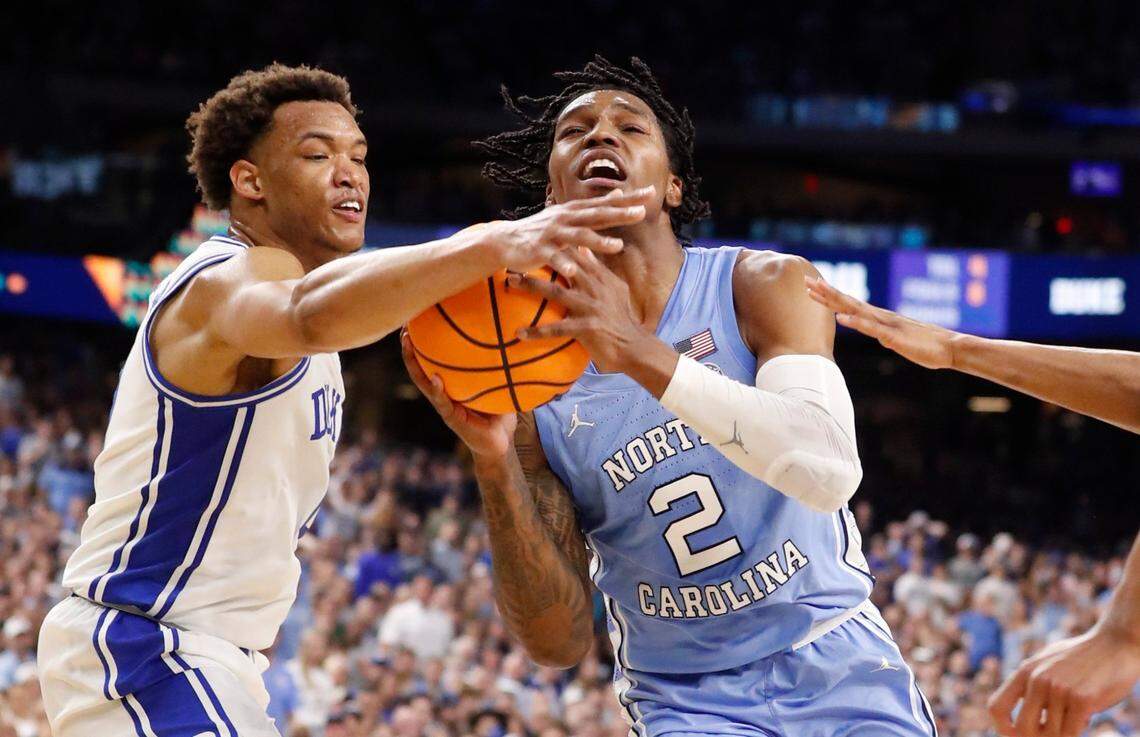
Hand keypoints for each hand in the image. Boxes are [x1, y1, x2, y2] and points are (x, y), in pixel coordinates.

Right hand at [400, 329, 516, 459]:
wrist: (501, 444)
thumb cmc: (501, 412)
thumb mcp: (501, 384)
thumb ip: (502, 366)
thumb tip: (513, 336)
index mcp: (451, 386)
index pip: (433, 361)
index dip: (423, 343)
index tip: (418, 321)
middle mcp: (443, 393)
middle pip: (420, 367)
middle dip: (409, 348)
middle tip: (404, 327)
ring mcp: (445, 406)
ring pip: (423, 382)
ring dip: (413, 364)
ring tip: (407, 345)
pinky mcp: (452, 418)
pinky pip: (442, 402)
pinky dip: (437, 390)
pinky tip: (434, 378)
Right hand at [485, 187, 654, 277]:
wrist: (505, 240)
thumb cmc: (542, 230)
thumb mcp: (568, 216)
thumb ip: (594, 208)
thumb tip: (618, 193)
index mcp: (575, 211)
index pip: (607, 202)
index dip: (629, 198)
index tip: (651, 192)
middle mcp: (566, 218)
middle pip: (597, 214)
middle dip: (619, 213)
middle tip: (641, 212)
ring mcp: (553, 233)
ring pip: (579, 236)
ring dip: (598, 240)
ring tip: (618, 246)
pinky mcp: (540, 250)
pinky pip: (554, 258)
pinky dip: (564, 264)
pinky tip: (574, 272)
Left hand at [506, 248, 662, 376]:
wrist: (634, 347)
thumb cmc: (620, 318)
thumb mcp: (615, 288)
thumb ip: (598, 269)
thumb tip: (584, 248)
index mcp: (599, 277)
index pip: (575, 253)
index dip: (555, 243)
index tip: (534, 236)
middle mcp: (594, 288)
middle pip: (561, 267)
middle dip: (538, 259)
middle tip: (514, 254)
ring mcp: (590, 307)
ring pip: (556, 292)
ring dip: (531, 286)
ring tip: (511, 282)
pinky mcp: (586, 328)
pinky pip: (557, 329)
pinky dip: (537, 331)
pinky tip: (519, 333)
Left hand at [805, 275, 956, 369]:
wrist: (950, 348)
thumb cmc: (926, 346)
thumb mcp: (898, 341)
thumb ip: (886, 335)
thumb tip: (878, 335)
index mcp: (880, 318)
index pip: (851, 304)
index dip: (831, 296)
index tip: (813, 287)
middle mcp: (881, 317)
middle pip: (848, 302)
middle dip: (826, 292)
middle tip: (806, 281)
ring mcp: (886, 325)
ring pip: (855, 310)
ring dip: (835, 301)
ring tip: (817, 291)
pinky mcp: (893, 337)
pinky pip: (871, 329)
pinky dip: (855, 323)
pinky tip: (840, 319)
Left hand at [987, 625, 1139, 736]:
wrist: (1115, 644)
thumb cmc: (1082, 657)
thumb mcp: (1046, 663)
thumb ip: (1030, 683)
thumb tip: (1017, 710)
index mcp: (1024, 671)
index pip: (996, 707)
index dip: (1002, 728)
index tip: (1015, 736)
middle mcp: (1036, 679)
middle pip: (1021, 728)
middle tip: (1050, 734)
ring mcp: (1058, 689)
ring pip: (1051, 734)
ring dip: (1062, 733)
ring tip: (1074, 716)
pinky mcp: (1081, 699)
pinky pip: (1070, 734)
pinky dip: (1076, 733)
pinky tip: (1086, 717)